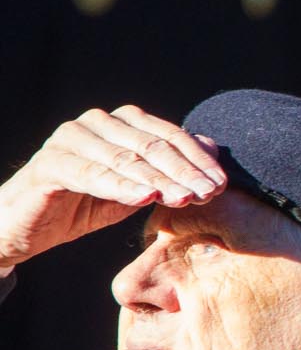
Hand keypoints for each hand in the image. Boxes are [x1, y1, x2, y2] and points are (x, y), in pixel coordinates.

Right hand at [0, 107, 225, 267]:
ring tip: (186, 198)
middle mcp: (96, 123)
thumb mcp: (137, 189)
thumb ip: (169, 169)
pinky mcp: (50, 162)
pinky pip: (91, 174)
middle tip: (210, 193)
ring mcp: (71, 138)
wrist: (28, 226)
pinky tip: (145, 198)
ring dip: (159, 180)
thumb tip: (213, 145)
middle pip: (151, 145)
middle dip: (185, 171)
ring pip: (125, 159)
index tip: (223, 184)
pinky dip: (120, 186)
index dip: (198, 160)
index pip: (169, 136)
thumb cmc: (85, 204)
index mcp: (120, 123)